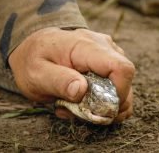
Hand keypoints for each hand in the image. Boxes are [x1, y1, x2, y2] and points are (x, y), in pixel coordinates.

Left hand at [8, 27, 134, 121]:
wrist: (33, 48)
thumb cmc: (33, 59)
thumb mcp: (36, 73)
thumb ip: (58, 80)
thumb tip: (81, 90)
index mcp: (85, 46)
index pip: (121, 68)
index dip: (119, 94)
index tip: (99, 109)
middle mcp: (102, 46)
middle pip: (126, 81)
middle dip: (109, 105)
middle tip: (80, 112)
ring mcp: (106, 53)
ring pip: (122, 86)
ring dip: (103, 105)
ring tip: (75, 107)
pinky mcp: (106, 63)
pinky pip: (114, 86)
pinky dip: (102, 100)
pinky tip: (81, 102)